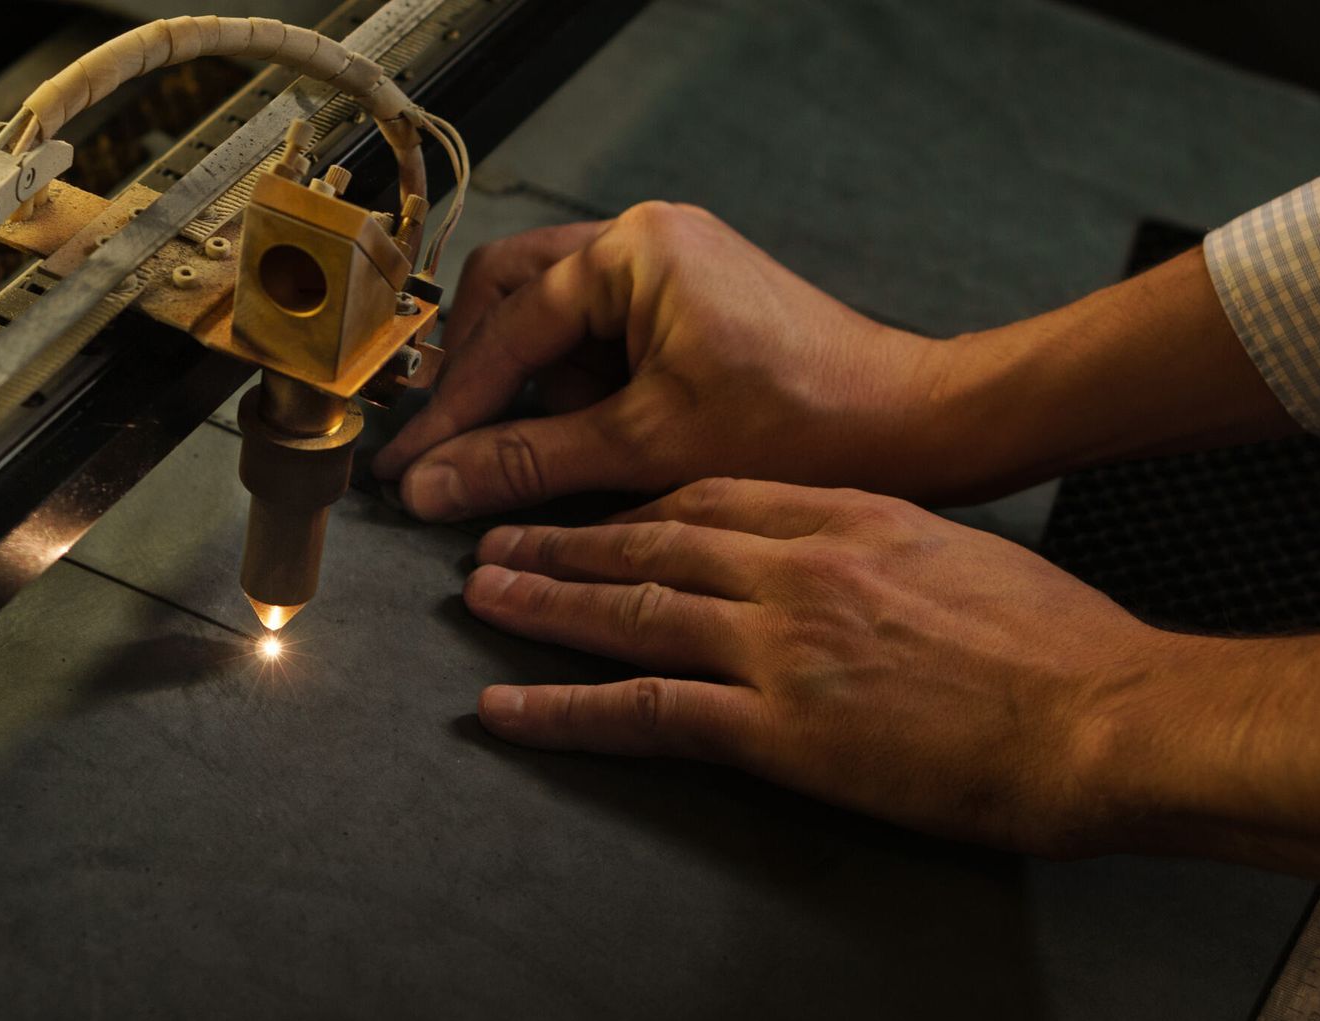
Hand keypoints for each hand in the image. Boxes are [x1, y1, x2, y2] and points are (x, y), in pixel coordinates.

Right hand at [372, 203, 931, 520]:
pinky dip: (587, 389)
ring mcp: (673, 264)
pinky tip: (604, 440)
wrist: (911, 427)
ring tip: (559, 450)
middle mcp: (648, 236)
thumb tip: (430, 484)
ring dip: (539, 387)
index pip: (507, 329)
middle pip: (514, 297)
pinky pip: (604, 335)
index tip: (407, 467)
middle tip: (458, 450)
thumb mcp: (645, 448)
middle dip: (485, 379)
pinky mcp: (693, 301)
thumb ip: (527, 461)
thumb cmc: (803, 424)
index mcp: (634, 248)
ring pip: (556, 318)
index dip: (452, 408)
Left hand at [461, 477, 1319, 879]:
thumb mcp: (962, 558)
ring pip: (631, 611)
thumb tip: (850, 557)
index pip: (712, 495)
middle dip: (567, 538)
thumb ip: (886, 546)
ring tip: (480, 598)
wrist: (1100, 712)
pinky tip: (509, 708)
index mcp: (843, 515)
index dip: (639, 503)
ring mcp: (778, 643)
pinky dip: (567, 710)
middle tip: (498, 536)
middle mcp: (795, 565)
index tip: (596, 507)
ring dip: (544, 603)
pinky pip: (647, 712)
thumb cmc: (1057, 644)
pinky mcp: (777, 725)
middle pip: (652, 539)